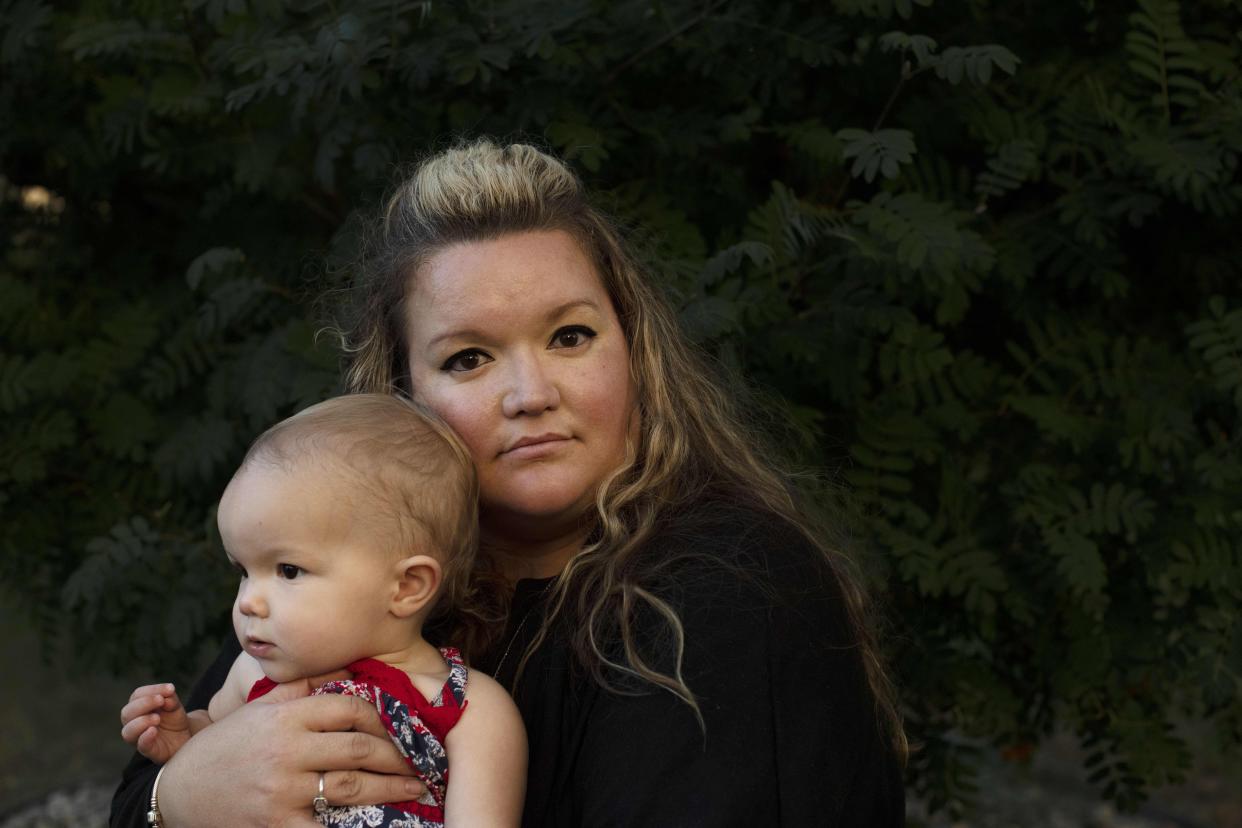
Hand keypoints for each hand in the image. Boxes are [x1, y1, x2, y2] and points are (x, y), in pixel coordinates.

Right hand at [120, 683, 190, 762]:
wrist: (185, 738)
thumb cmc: (174, 720)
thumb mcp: (175, 706)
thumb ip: (170, 699)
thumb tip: (167, 693)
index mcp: (139, 707)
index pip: (137, 695)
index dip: (152, 690)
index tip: (170, 689)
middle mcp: (134, 722)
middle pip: (127, 712)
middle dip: (144, 703)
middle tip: (161, 700)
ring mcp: (138, 738)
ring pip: (128, 731)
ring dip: (142, 721)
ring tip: (157, 718)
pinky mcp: (148, 750)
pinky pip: (141, 746)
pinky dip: (145, 737)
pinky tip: (153, 730)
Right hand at [157, 690, 426, 827]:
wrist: (176, 794)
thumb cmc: (224, 748)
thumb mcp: (258, 709)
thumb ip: (301, 689)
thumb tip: (347, 671)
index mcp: (285, 716)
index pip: (349, 709)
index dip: (382, 718)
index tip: (401, 729)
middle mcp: (287, 750)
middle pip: (359, 749)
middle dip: (397, 757)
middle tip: (423, 762)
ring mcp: (282, 791)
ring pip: (352, 789)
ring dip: (391, 790)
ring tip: (416, 790)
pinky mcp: (276, 826)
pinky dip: (354, 827)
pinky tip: (380, 825)